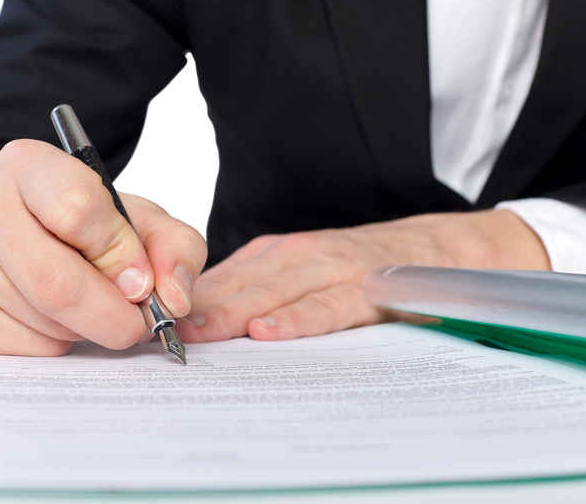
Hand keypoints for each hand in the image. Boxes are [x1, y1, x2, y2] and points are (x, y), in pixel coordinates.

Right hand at [0, 139, 206, 355]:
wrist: (24, 236)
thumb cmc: (90, 226)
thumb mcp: (141, 219)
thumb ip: (175, 247)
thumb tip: (173, 299)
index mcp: (28, 165)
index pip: (77, 210)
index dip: (122, 256)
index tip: (143, 282)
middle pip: (55, 282)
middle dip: (112, 315)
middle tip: (137, 322)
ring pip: (42, 320)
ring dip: (87, 330)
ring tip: (96, 309)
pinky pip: (22, 348)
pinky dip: (58, 344)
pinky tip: (61, 320)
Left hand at [177, 210, 549, 341]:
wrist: (446, 251)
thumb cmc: (365, 270)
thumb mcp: (306, 276)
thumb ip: (260, 295)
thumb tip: (200, 324)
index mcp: (278, 256)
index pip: (219, 277)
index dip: (178, 298)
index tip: (139, 320)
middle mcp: (300, 255)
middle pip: (237, 282)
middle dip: (192, 306)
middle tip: (146, 328)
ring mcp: (336, 266)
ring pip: (275, 289)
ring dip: (233, 309)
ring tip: (194, 332)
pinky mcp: (372, 285)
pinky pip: (331, 304)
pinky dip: (300, 318)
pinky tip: (270, 334)